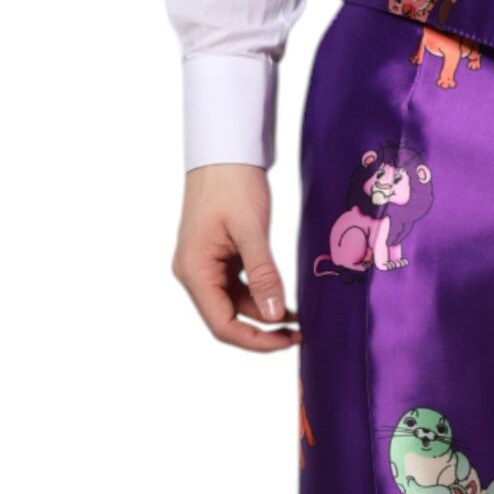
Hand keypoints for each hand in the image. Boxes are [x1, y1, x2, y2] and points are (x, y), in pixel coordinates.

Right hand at [172, 164, 298, 352]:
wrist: (224, 150)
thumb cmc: (232, 183)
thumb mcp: (251, 230)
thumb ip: (263, 274)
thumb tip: (275, 316)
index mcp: (194, 270)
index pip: (221, 324)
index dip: (255, 340)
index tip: (287, 342)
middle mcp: (194, 272)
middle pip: (227, 317)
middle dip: (262, 330)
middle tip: (299, 334)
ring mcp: (204, 264)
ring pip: (235, 303)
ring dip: (264, 313)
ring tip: (298, 318)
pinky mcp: (218, 256)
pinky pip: (238, 286)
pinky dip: (261, 294)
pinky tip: (285, 298)